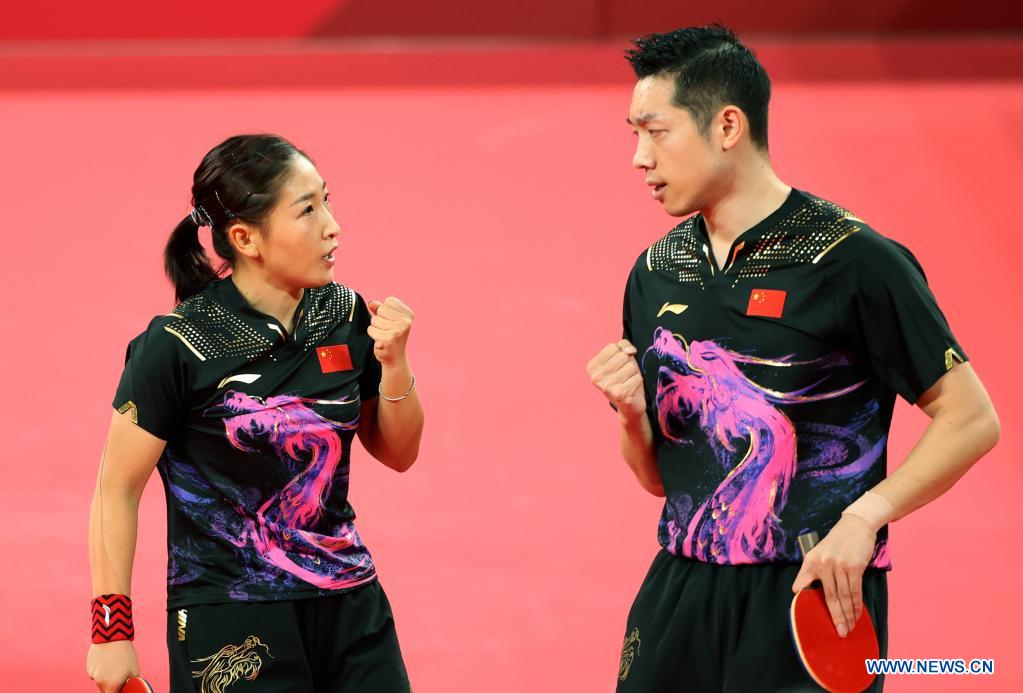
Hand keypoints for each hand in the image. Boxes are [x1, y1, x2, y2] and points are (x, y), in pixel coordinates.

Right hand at [87, 640, 138, 691]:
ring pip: (100, 681)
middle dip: (112, 687)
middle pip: (105, 691)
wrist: (112, 636)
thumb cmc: (126, 653)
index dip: (118, 692)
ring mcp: (93, 675)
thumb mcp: (134, 670)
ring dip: (106, 677)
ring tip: (114, 663)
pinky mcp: (89, 667)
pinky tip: (106, 659)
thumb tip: (127, 690)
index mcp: (112, 685)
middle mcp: (100, 683)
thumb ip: (130, 685)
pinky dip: (100, 669)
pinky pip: (95, 673)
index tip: (121, 687)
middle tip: (119, 675)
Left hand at [367, 297, 413, 366]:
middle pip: (381, 309)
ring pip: (374, 320)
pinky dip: (373, 335)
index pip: (389, 301)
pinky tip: (381, 341)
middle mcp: (405, 322)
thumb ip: (380, 308)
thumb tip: (371, 303)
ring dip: (375, 328)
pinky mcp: (388, 339)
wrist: (395, 358)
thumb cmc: (391, 337)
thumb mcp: (389, 320)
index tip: (391, 321)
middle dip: (379, 319)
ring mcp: (397, 331)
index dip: (385, 309)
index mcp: (408, 315)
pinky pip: (371, 329)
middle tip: (386, 330)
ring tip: (384, 335)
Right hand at [587, 340, 646, 422]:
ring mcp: (606, 387)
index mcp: (591, 367)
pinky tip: (631, 388)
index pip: (613, 347)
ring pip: (631, 366)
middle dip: (628, 363)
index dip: (621, 353)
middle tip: (624, 375)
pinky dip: (638, 381)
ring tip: (628, 381)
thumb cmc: (624, 378)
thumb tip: (629, 350)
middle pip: (622, 356)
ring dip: (633, 373)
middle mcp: (595, 377)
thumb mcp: (621, 358)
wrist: (629, 405)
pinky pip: (637, 377)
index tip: (618, 365)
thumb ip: (623, 346)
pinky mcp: (620, 394)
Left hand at [792, 514, 876, 637]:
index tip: (806, 617)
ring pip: (844, 597)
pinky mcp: (854, 567)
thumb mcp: (816, 552)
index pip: (803, 584)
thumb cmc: (836, 542)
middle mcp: (823, 564)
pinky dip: (857, 605)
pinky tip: (857, 614)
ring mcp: (839, 566)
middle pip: (829, 597)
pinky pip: (855, 591)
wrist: (855, 525)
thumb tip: (798, 590)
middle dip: (836, 618)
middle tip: (840, 633)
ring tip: (850, 627)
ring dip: (848, 614)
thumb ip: (808, 572)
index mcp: (810, 561)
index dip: (804, 601)